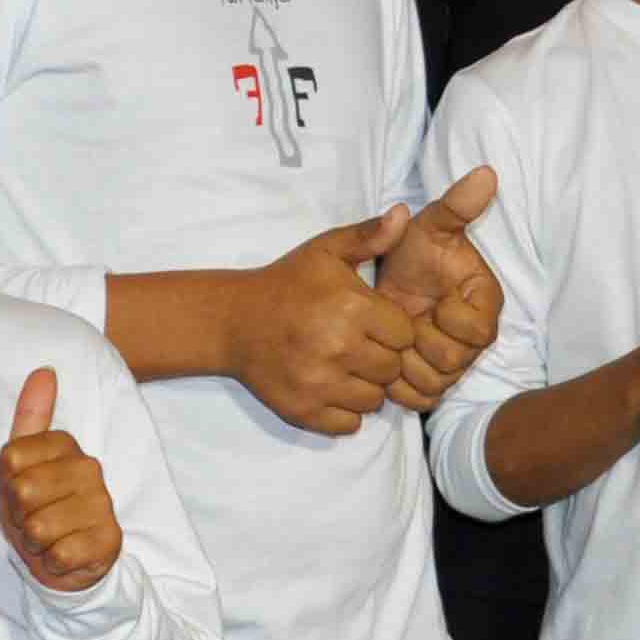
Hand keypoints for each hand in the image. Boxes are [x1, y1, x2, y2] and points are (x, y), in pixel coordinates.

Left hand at [0, 368, 122, 593]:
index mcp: (66, 445)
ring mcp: (103, 504)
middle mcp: (90, 469)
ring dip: (34, 543)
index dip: (6, 484)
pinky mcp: (109, 540)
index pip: (11, 459)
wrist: (66, 559)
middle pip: (23, 492)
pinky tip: (62, 555)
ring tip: (47, 538)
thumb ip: (31, 416)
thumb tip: (44, 370)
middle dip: (18, 515)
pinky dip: (52, 562)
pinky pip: (59, 554)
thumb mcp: (22, 463)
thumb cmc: (37, 507)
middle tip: (32, 519)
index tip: (20, 493)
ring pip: (39, 526)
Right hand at [226, 211, 418, 433]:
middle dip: (381, 358)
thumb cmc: (287, 284)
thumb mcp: (326, 251)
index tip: (372, 323)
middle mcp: (339, 348)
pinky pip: (350, 425)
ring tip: (344, 366)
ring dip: (365, 386)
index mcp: (351, 308)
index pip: (406, 335)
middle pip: (393, 369)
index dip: (393, 329)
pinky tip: (331, 387)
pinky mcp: (305, 411)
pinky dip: (344, 411)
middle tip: (357, 345)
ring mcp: (320, 384)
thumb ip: (369, 236)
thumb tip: (404, 214)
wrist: (234, 321)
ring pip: (375, 400)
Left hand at [381, 167, 505, 413]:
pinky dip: (398, 386)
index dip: (449, 319)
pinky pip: (418, 401)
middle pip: (453, 364)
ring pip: (434, 385)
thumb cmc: (412, 254)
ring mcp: (453, 367)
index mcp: (484, 305)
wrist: (382, 284)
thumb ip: (457, 205)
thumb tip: (487, 172)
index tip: (431, 299)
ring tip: (393, 336)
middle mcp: (474, 341)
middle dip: (419, 342)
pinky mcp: (430, 386)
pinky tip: (387, 358)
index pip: (477, 332)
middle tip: (404, 318)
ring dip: (405, 363)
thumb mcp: (430, 226)